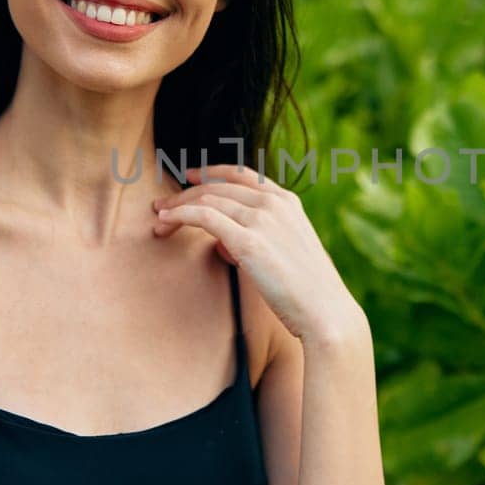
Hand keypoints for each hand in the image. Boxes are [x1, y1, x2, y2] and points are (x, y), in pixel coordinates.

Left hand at [153, 164, 368, 346]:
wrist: (326, 313)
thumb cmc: (306, 292)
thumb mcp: (286, 253)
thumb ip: (258, 240)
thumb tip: (222, 244)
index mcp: (287, 202)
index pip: (242, 174)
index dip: (212, 172)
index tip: (189, 177)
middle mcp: (274, 204)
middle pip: (218, 186)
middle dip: (186, 193)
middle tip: (162, 205)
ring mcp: (262, 219)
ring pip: (207, 199)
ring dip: (177, 206)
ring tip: (158, 219)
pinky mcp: (249, 241)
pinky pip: (203, 217)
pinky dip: (179, 215)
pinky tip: (165, 222)